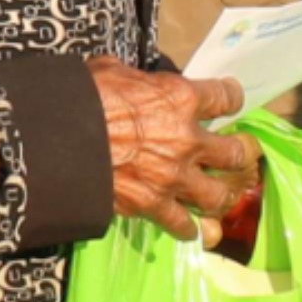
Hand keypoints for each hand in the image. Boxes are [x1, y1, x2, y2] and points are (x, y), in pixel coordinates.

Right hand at [95, 63, 258, 239]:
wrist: (57, 143)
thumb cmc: (82, 99)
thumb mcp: (113, 72)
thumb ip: (136, 79)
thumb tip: (133, 80)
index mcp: (180, 99)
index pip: (226, 97)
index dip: (232, 97)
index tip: (231, 100)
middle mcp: (187, 140)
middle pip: (236, 152)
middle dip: (244, 153)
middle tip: (244, 153)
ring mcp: (174, 178)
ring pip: (219, 195)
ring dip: (224, 194)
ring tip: (224, 193)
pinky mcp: (154, 206)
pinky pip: (184, 225)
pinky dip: (190, 229)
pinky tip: (193, 229)